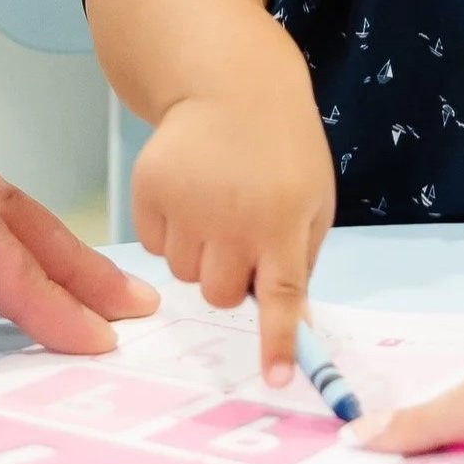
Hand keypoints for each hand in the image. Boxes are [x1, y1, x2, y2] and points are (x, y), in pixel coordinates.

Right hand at [132, 79, 334, 385]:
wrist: (233, 84)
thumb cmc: (283, 148)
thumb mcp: (314, 197)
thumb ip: (301, 259)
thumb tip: (292, 323)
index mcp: (283, 220)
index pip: (282, 295)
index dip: (277, 340)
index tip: (275, 378)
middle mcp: (233, 217)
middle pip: (219, 295)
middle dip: (230, 279)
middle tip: (243, 237)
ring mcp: (186, 204)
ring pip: (185, 275)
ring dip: (201, 254)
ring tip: (218, 204)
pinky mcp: (148, 191)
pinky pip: (156, 246)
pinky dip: (172, 231)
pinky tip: (191, 192)